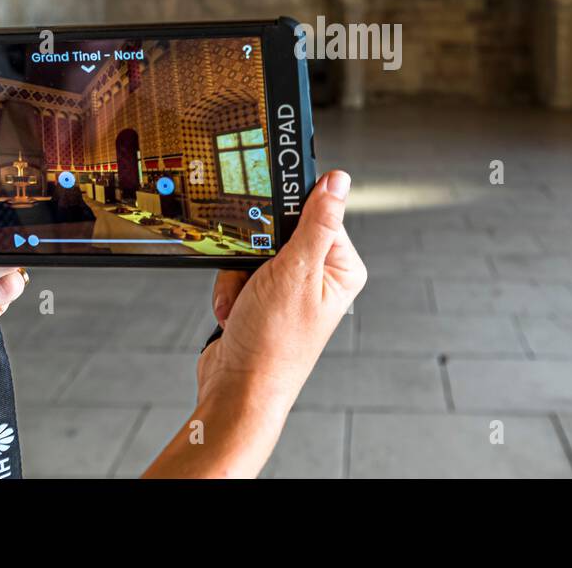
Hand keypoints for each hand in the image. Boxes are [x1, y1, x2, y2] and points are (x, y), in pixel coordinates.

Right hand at [199, 170, 365, 415]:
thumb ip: (317, 222)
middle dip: (255, 253)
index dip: (288, 217)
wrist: (237, 390)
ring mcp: (289, 291)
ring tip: (244, 302)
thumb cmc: (274, 345)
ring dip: (238, 276)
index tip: (270, 224)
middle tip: (256, 274)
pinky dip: (230, 290)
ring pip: (254, 253)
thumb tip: (338, 181)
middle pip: (280, 233)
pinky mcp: (263, 300)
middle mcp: (319, 278)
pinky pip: (239, 274)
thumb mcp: (296, 271)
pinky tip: (234, 312)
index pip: (318, 214)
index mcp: (340, 269)